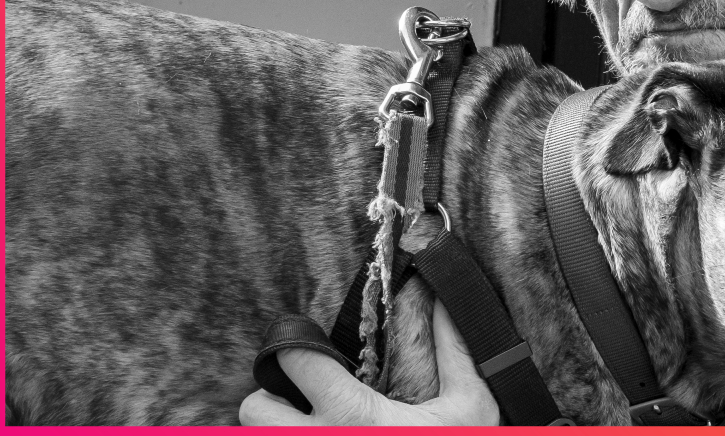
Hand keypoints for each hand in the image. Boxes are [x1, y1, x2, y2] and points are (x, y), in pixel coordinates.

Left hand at [239, 300, 499, 425]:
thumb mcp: (470, 406)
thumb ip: (455, 352)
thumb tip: (446, 302)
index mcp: (354, 416)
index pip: (292, 359)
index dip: (297, 346)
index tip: (315, 351)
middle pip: (254, 408)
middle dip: (273, 396)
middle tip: (305, 396)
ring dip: (275, 427)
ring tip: (312, 423)